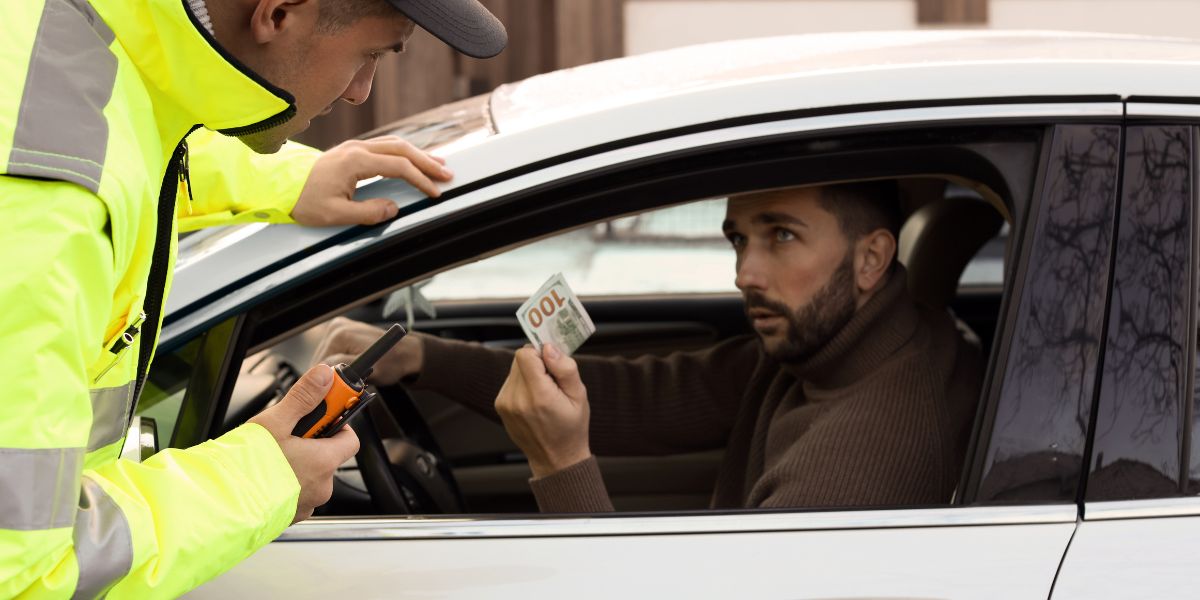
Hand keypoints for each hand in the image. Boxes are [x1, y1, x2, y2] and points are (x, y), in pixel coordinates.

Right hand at [248, 364, 359, 522]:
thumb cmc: (244, 468)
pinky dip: (284, 484)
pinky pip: (294, 494)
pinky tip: (262, 477)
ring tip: (268, 457)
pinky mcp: (289, 516)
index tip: (321, 416)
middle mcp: (321, 487)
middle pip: (327, 457)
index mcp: (323, 462)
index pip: (350, 439)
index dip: (337, 424)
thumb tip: (324, 376)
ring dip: (296, 465)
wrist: (218, 507)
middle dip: (310, 444)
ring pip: (310, 477)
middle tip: (284, 436)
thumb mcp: (274, 423)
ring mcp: (306, 504)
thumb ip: (303, 398)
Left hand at [290, 136, 452, 226]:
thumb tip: (393, 208)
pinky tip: (414, 160)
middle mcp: (357, 148)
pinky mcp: (352, 151)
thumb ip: (367, 213)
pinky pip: (385, 146)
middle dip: (427, 162)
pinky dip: (405, 153)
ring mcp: (355, 147)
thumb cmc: (303, 201)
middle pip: (402, 149)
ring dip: (419, 154)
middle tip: (448, 174)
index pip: (398, 167)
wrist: (279, 186)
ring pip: (395, 144)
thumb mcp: (334, 215)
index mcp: (354, 161)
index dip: (420, 180)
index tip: (435, 193)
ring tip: (438, 164)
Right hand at [312, 317, 423, 385]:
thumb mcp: (368, 373)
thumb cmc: (392, 362)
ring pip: (323, 362)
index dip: (326, 384)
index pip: (319, 366)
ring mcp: (337, 329)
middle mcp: (336, 328)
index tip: (335, 396)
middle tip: (345, 388)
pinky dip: (336, 366)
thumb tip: (324, 378)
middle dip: (330, 378)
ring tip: (350, 377)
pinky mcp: (339, 334)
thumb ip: (343, 374)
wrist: (405, 353)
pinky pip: (330, 356)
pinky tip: (348, 370)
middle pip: (319, 363)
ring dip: (333, 373)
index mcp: (339, 334)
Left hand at [494, 344, 591, 477]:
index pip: (525, 354)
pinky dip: (523, 383)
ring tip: (545, 392)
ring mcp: (505, 403)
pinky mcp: (500, 405)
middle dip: (537, 362)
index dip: (540, 352)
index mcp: (538, 395)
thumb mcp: (579, 396)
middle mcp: (517, 398)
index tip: (552, 361)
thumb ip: (565, 368)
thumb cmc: (571, 428)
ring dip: (530, 373)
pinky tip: (535, 399)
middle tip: (552, 378)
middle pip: (519, 359)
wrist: (555, 458)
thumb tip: (549, 348)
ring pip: (515, 369)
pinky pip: (511, 381)